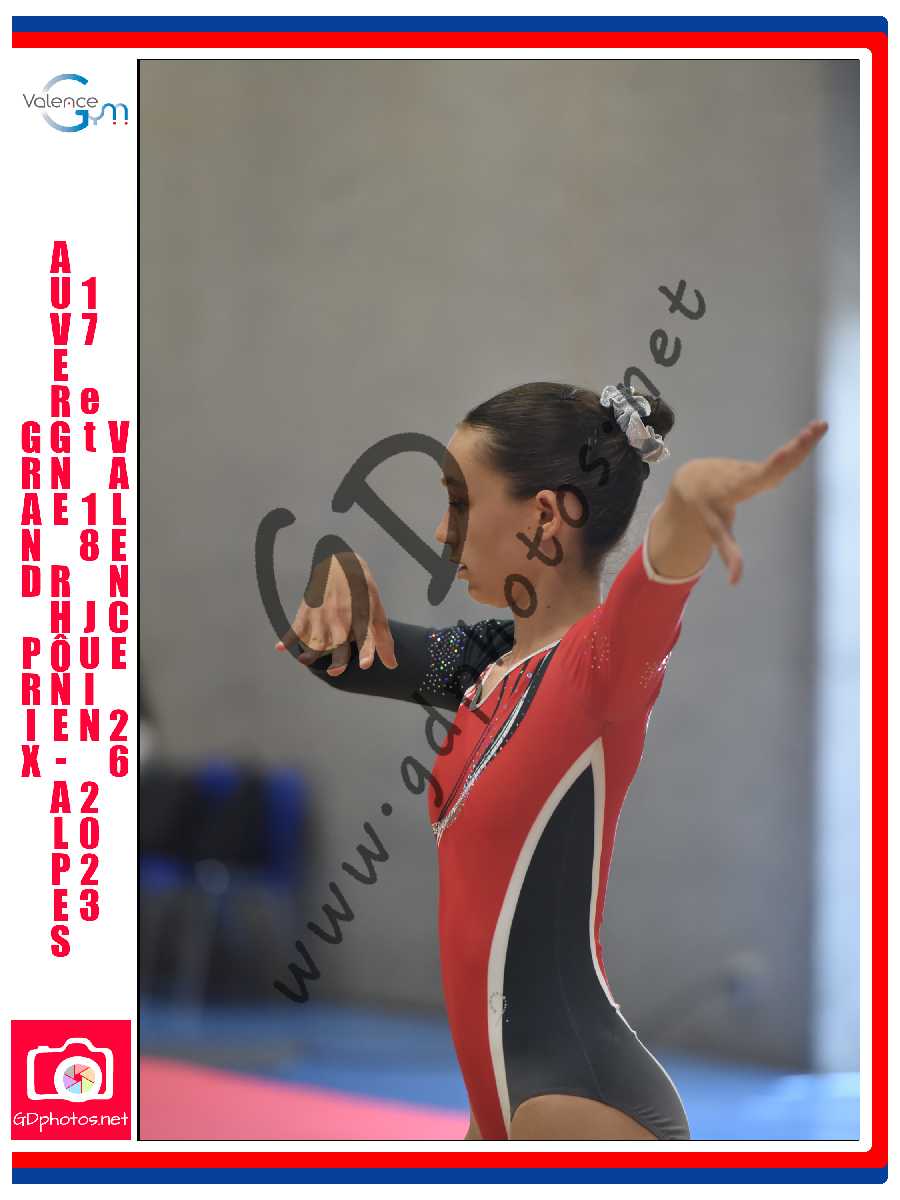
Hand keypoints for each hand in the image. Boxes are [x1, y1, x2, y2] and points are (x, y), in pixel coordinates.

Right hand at [274, 551, 397, 673]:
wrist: (342, 564)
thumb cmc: (362, 593)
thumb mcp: (376, 612)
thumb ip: (382, 640)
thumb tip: (392, 666)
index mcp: (362, 617)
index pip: (366, 637)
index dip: (366, 651)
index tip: (364, 664)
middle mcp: (342, 617)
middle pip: (339, 642)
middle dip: (337, 658)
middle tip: (335, 670)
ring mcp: (324, 614)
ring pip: (317, 638)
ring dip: (311, 651)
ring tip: (306, 660)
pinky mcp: (309, 611)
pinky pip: (297, 627)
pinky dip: (287, 637)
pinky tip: (280, 647)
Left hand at [671, 419, 828, 585]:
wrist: (692, 481)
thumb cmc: (704, 509)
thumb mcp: (714, 530)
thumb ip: (727, 552)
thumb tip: (734, 582)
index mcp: (738, 487)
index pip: (762, 477)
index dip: (778, 466)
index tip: (790, 452)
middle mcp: (748, 473)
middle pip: (777, 462)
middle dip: (798, 446)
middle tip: (818, 427)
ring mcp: (754, 466)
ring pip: (782, 456)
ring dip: (804, 440)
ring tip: (822, 424)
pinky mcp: (759, 466)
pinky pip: (782, 458)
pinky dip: (800, 444)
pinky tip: (816, 430)